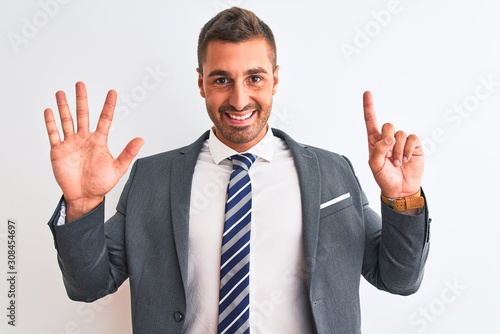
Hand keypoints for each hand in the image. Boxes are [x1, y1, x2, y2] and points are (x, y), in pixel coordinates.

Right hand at [44, 82, 143, 220]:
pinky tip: (49, 111)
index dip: (108, 106)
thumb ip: (128, 153)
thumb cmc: (100, 184)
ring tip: (61, 93)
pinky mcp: (58, 151)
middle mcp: (84, 139)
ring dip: (63, 107)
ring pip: (66, 121)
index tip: (112, 92)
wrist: (84, 196)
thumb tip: (141, 139)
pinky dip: (50, 123)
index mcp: (99, 141)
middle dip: (81, 99)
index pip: (105, 119)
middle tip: (81, 84)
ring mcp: (71, 143)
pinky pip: (53, 134)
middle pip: (82, 115)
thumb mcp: (118, 168)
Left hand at [363, 91, 423, 197]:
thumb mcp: (374, 166)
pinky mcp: (414, 145)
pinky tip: (406, 159)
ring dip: (398, 151)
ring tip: (397, 163)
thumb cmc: (385, 177)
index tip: (367, 93)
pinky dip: (408, 149)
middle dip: (388, 141)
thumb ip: (377, 150)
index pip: (371, 121)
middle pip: (388, 126)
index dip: (369, 107)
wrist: (400, 188)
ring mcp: (402, 141)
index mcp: (375, 142)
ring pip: (400, 134)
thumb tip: (388, 138)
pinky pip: (412, 138)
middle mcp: (388, 139)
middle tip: (388, 157)